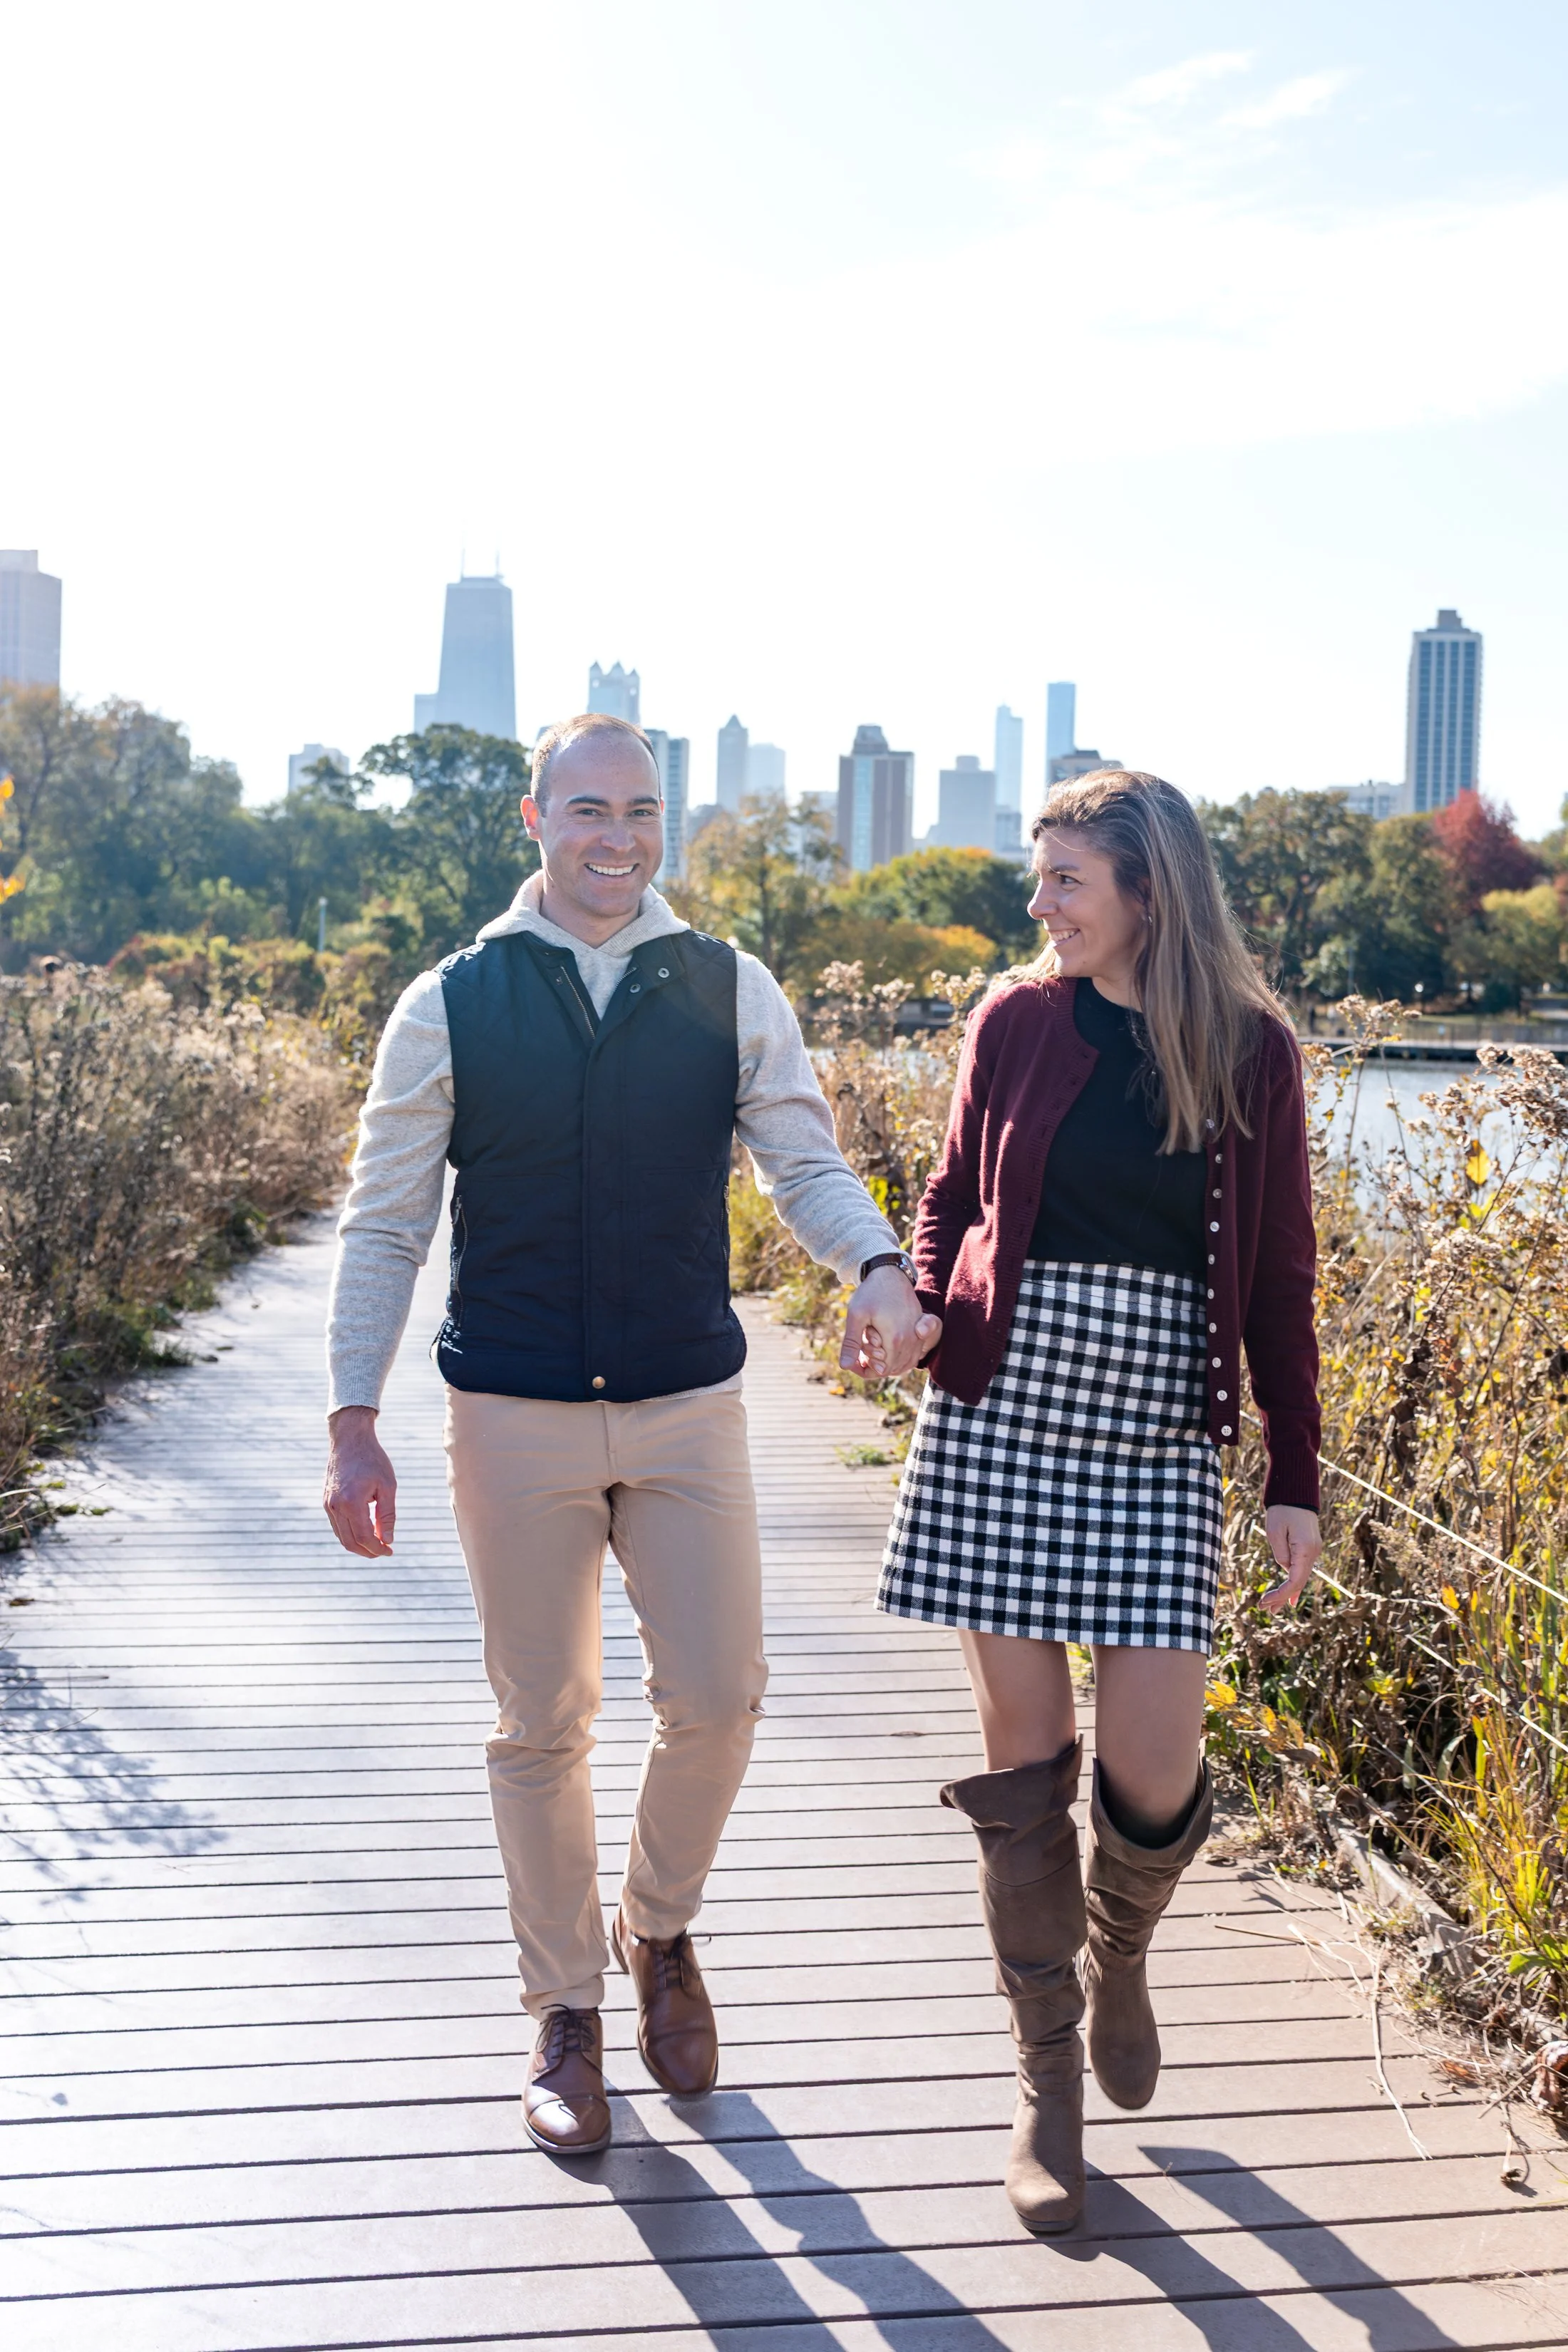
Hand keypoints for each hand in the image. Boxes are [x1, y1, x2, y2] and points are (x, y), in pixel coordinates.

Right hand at [324, 1406, 396, 1556]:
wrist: (349, 1439)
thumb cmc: (372, 1459)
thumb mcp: (387, 1486)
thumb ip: (387, 1515)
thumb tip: (387, 1540)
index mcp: (351, 1502)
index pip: (364, 1537)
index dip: (377, 1548)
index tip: (390, 1550)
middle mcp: (335, 1506)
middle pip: (350, 1542)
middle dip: (368, 1551)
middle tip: (384, 1550)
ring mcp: (327, 1504)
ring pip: (341, 1536)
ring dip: (358, 1545)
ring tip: (376, 1543)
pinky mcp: (325, 1501)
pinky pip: (336, 1526)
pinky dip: (350, 1534)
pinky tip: (365, 1531)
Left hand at [839, 1266, 941, 1381]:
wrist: (890, 1274)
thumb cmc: (870, 1293)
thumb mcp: (856, 1316)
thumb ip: (851, 1343)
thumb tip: (845, 1366)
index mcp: (895, 1340)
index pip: (881, 1370)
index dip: (865, 1370)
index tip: (854, 1360)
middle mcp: (911, 1341)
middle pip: (892, 1369)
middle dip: (875, 1366)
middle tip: (860, 1354)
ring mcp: (918, 1336)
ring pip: (904, 1364)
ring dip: (887, 1363)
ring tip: (870, 1351)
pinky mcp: (920, 1332)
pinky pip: (913, 1356)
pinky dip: (898, 1358)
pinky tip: (883, 1350)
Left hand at [1260, 1505, 1320, 1613]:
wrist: (1296, 1493)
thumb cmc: (1283, 1510)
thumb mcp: (1274, 1532)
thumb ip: (1280, 1554)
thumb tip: (1285, 1568)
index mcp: (1305, 1550)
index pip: (1294, 1580)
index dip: (1280, 1594)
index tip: (1265, 1601)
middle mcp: (1313, 1553)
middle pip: (1298, 1582)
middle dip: (1282, 1598)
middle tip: (1266, 1611)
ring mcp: (1313, 1551)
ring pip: (1300, 1578)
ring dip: (1287, 1593)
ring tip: (1273, 1608)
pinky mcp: (1309, 1548)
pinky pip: (1301, 1570)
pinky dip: (1294, 1584)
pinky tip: (1290, 1599)